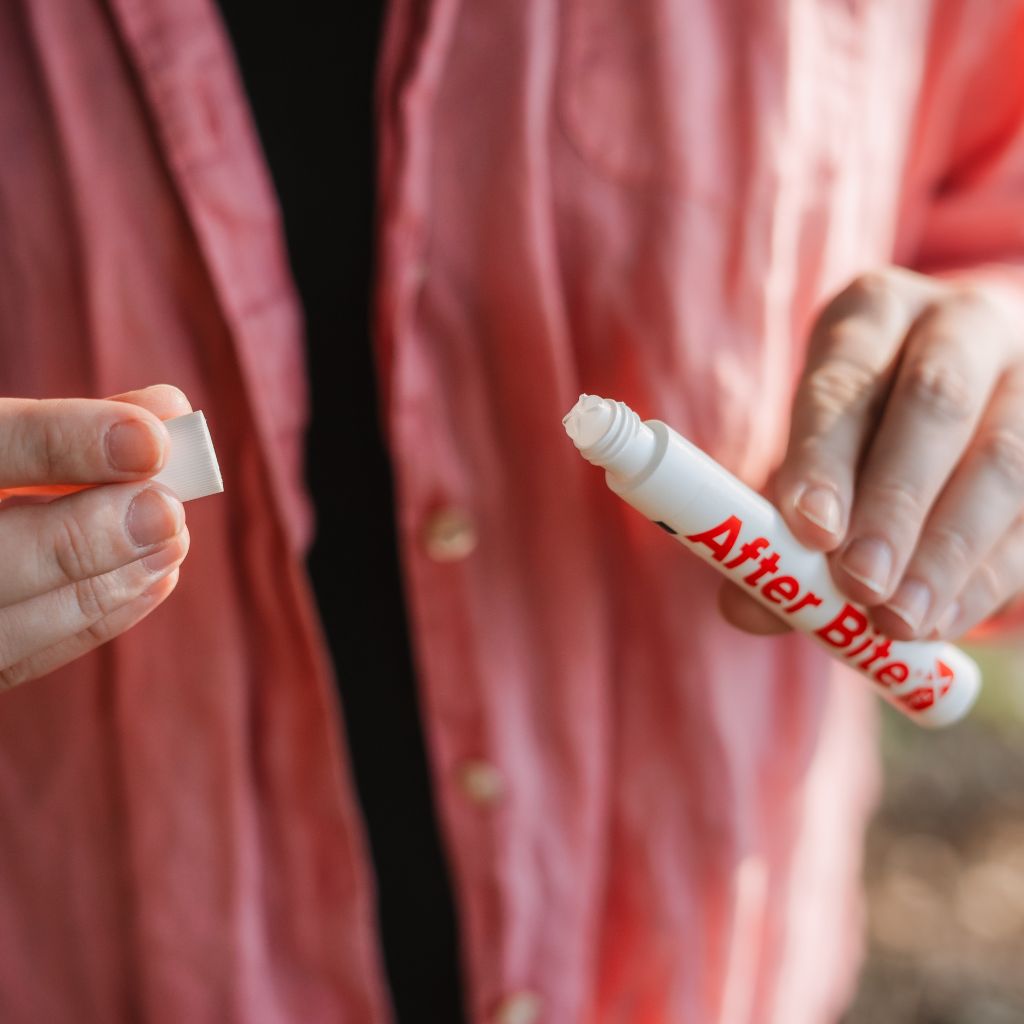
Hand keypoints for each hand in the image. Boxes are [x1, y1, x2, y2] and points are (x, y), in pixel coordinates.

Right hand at [0, 384, 192, 690]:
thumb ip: (62, 426)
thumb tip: (168, 408)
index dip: (58, 442)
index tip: (151, 441)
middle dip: (85, 536)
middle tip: (169, 512)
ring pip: (3, 628)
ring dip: (103, 585)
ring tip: (173, 542)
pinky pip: (15, 661)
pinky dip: (90, 622)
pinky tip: (153, 580)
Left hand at [720, 267, 1023, 641]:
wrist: (960, 396)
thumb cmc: (858, 427)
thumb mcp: (809, 449)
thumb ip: (773, 523)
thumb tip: (745, 606)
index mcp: (874, 312)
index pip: (845, 376)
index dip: (826, 455)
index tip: (810, 530)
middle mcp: (961, 325)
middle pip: (936, 405)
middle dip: (897, 504)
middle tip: (860, 585)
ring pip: (1006, 461)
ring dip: (949, 554)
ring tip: (900, 622)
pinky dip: (990, 577)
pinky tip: (946, 620)